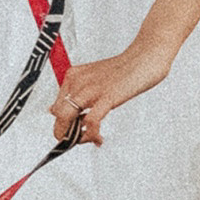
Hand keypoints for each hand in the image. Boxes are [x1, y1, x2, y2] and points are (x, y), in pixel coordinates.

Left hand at [51, 37, 174, 144]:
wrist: (144, 57)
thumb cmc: (123, 69)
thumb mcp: (92, 79)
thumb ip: (75, 93)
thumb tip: (54, 110)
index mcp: (73, 76)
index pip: (56, 107)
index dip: (63, 125)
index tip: (75, 133)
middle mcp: (78, 81)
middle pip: (58, 114)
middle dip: (65, 134)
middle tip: (77, 141)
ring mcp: (91, 89)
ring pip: (67, 118)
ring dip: (76, 137)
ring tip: (90, 140)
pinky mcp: (107, 96)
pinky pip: (91, 121)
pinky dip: (91, 134)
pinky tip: (98, 138)